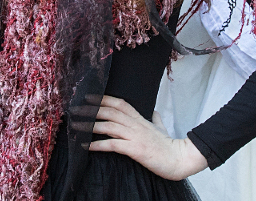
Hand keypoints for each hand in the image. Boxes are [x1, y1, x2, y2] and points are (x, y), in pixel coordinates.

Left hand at [88, 96, 207, 180]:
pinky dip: (98, 144)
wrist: (179, 159)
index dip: (104, 99)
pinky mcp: (135, 149)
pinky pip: (113, 144)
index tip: (89, 97)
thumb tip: (154, 112)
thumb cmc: (169, 146)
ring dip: (90, 126)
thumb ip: (155, 119)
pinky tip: (87, 146)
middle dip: (91, 109)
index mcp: (140, 119)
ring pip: (108, 125)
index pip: (120, 103)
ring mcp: (135, 136)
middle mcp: (136, 124)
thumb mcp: (161, 129)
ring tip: (76, 126)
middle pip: (110, 111)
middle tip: (75, 109)